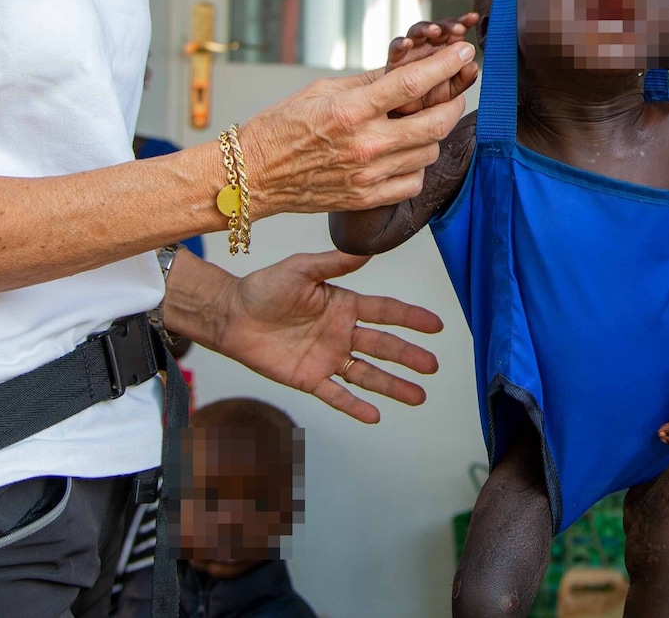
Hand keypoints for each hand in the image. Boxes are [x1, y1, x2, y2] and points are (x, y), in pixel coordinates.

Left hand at [205, 250, 443, 424]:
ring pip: (367, 374)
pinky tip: (375, 416)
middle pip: (383, 347)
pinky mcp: (309, 379)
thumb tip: (365, 252)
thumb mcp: (300, 269)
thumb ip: (333, 264)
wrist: (232, 315)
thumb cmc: (264, 288)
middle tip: (433, 366)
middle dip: (409, 356)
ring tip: (418, 396)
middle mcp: (342, 333)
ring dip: (392, 385)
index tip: (436, 326)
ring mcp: (328, 358)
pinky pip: (335, 395)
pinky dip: (354, 406)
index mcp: (344, 305)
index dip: (411, 318)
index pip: (386, 312)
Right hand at [238, 41, 472, 216]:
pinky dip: (417, 166)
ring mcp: (367, 175)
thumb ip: (368, 81)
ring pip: (429, 152)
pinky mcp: (365, 198)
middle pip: (436, 122)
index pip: (413, 83)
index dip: (446, 65)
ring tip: (424, 122)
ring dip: (435, 134)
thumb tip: (407, 66)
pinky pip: (413, 183)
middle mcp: (364, 144)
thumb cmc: (281, 127)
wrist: (253, 174)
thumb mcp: (322, 89)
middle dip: (454, 101)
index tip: (465, 52)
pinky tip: (407, 153)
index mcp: (351, 110)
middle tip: (455, 91)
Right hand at [383, 14, 479, 116]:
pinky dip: (401, 43)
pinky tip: (407, 43)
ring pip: (417, 32)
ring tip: (435, 31)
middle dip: (448, 25)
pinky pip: (396, 47)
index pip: (455, 33)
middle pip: (438, 28)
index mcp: (444, 50)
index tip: (472, 19)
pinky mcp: (395, 59)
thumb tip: (473, 66)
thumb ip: (463, 78)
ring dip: (426, 29)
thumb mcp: (451, 90)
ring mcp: (411, 51)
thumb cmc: (429, 96)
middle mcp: (428, 46)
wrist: (407, 111)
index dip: (464, 23)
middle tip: (458, 29)